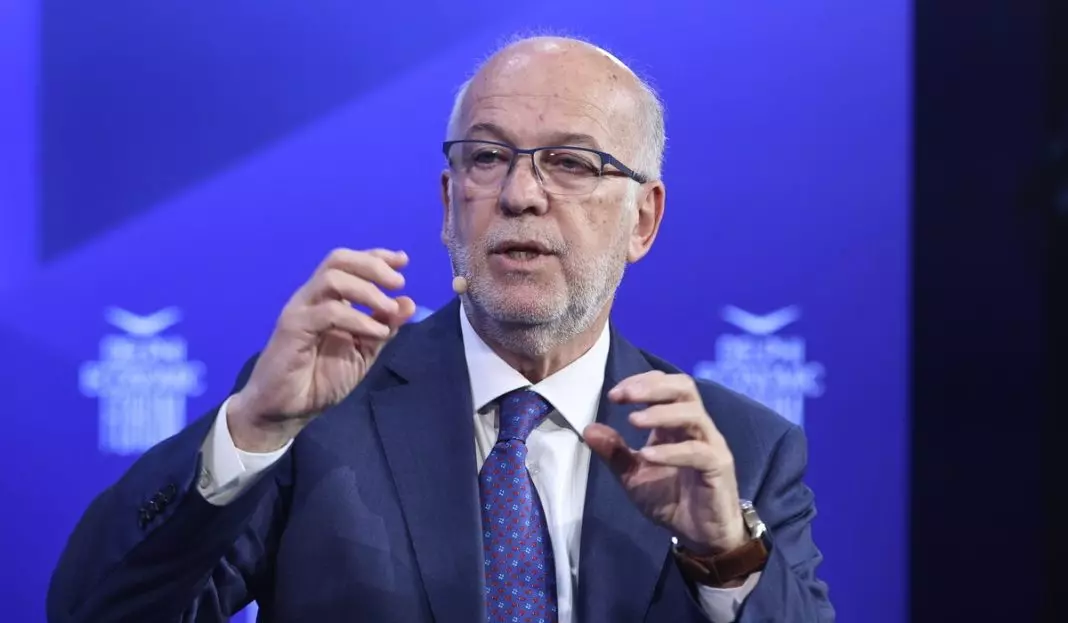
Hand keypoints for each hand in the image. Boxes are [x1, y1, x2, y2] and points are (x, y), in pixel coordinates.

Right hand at [229, 248, 415, 451]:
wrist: (287, 410)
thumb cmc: (321, 379)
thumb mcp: (363, 353)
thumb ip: (384, 328)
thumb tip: (408, 303)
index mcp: (330, 299)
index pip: (350, 264)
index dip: (377, 257)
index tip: (403, 260)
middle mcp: (313, 297)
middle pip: (338, 260)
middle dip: (373, 264)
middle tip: (399, 282)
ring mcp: (301, 309)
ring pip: (331, 278)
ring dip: (367, 290)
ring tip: (390, 309)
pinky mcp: (293, 327)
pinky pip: (328, 312)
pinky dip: (357, 318)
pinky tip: (375, 332)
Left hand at [584, 371, 747, 556]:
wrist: (700, 536)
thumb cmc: (671, 500)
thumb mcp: (634, 476)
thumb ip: (614, 452)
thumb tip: (589, 428)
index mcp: (676, 424)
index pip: (666, 385)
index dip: (641, 382)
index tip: (613, 395)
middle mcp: (696, 427)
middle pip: (684, 388)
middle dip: (652, 387)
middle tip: (624, 396)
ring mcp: (711, 445)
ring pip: (693, 414)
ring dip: (660, 413)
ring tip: (632, 421)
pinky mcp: (718, 467)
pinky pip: (698, 452)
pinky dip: (671, 451)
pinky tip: (647, 455)